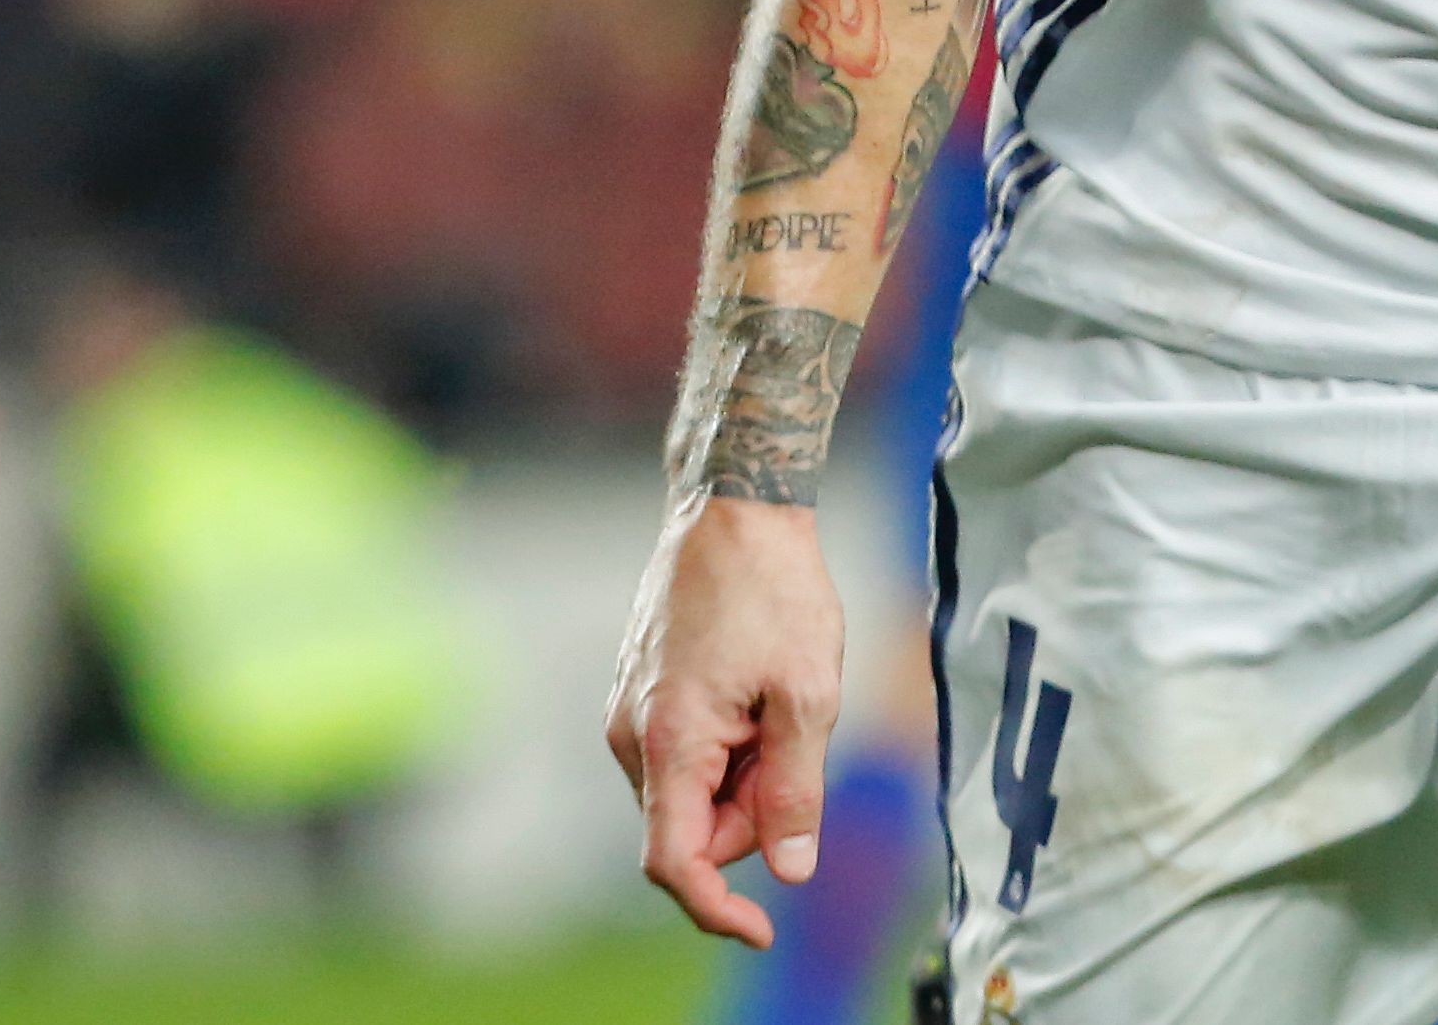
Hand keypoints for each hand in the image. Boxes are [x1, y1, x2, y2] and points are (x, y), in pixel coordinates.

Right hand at [609, 496, 845, 946]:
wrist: (733, 507)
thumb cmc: (773, 589)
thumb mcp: (808, 694)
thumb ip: (795, 789)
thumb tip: (789, 870)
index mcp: (669, 741)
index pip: (674, 864)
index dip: (717, 910)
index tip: (762, 930)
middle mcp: (631, 735)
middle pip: (693, 828)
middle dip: (753, 813)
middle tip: (799, 737)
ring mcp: (630, 712)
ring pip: (692, 792)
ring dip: (743, 775)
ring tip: (778, 700)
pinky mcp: (639, 694)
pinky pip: (685, 755)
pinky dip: (728, 747)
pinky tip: (756, 690)